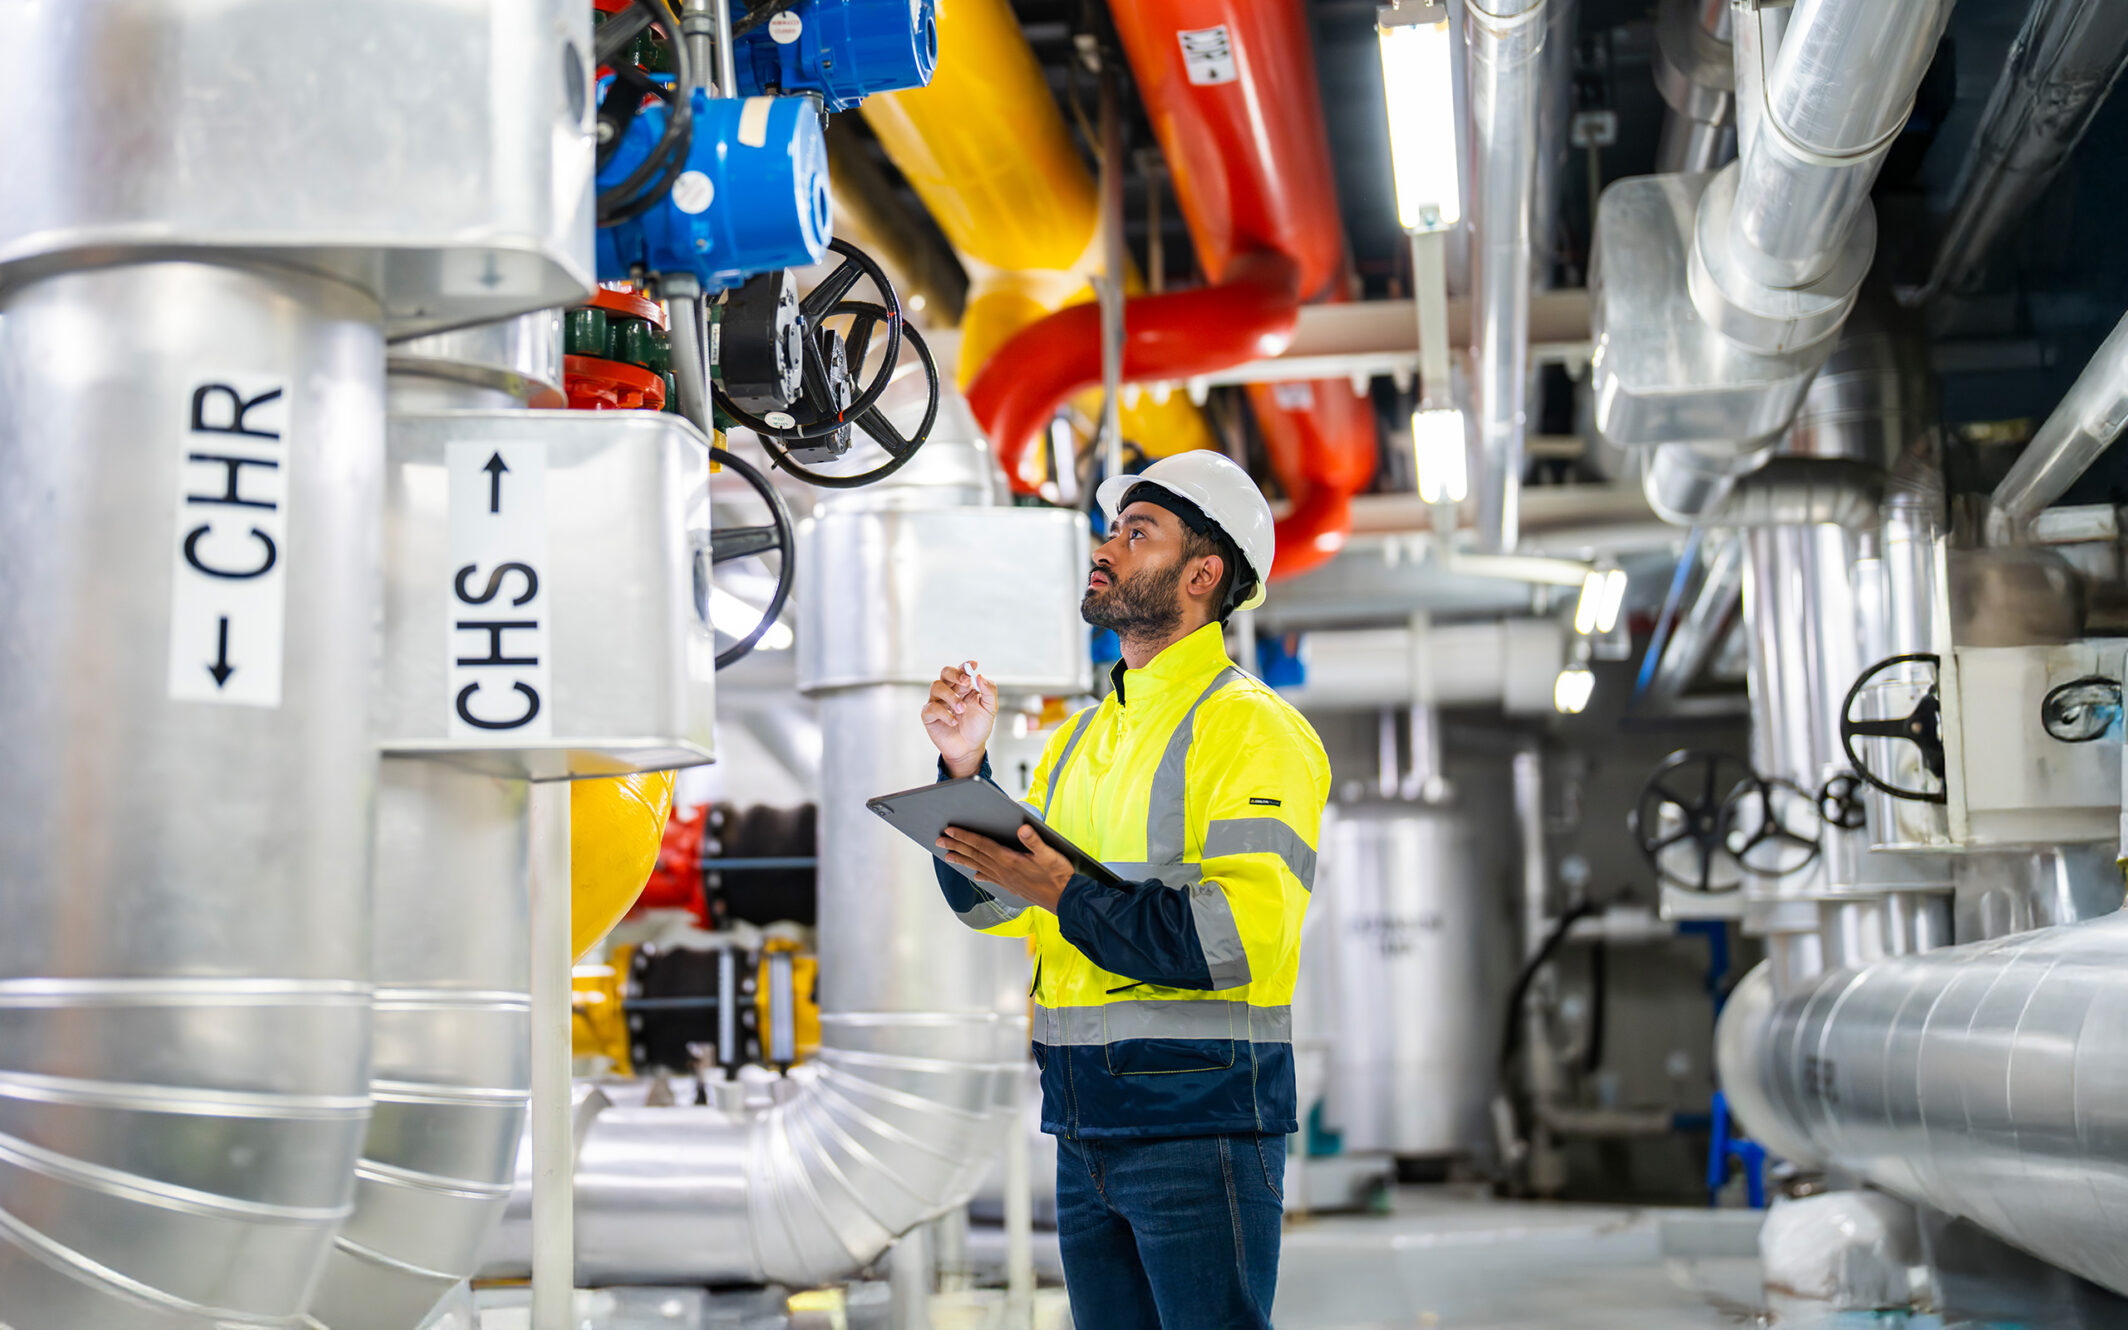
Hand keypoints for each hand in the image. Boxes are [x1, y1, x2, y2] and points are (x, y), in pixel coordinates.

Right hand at [921, 661, 996, 778]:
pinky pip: (931, 708)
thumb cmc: (978, 727)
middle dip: (955, 674)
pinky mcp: (929, 715)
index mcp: (964, 687)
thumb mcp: (989, 709)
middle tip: (966, 682)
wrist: (969, 748)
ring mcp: (938, 702)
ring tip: (962, 709)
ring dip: (951, 696)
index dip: (965, 666)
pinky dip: (944, 714)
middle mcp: (949, 691)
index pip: (961, 670)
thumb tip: (980, 676)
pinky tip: (954, 721)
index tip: (973, 665)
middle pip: (945, 672)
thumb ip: (988, 692)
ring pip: (936, 687)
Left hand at [937, 824, 1074, 910]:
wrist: (1066, 900)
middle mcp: (1004, 870)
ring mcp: (1006, 879)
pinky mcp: (1012, 886)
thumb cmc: (1059, 876)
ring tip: (947, 856)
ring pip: (978, 866)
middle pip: (975, 855)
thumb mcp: (1050, 854)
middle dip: (956, 846)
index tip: (950, 830)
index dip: (965, 836)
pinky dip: (980, 874)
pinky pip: (990, 878)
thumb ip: (1035, 841)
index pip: (982, 845)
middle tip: (939, 840)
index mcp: (1010, 860)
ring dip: (962, 859)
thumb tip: (1023, 828)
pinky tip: (974, 874)